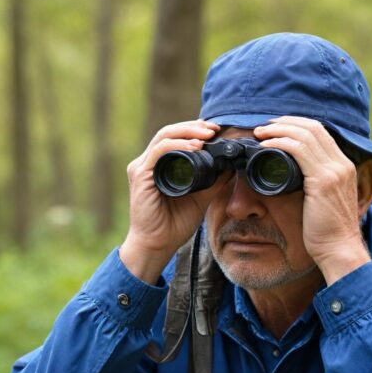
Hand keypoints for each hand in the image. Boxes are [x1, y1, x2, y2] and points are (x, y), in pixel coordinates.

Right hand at [119, 120, 224, 282]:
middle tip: (214, 129)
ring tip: (206, 136)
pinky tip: (194, 148)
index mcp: (160, 165)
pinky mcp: (140, 175)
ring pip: (164, 137)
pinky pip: (159, 152)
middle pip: (170, 132)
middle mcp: (148, 162)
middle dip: (194, 127)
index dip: (195, 130)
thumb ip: (213, 181)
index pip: (176, 137)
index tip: (216, 131)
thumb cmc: (174, 224)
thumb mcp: (201, 197)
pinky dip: (177, 146)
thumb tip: (231, 165)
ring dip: (187, 133)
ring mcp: (142, 167)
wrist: (158, 245)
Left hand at [253, 117, 371, 282]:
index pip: (321, 132)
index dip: (297, 125)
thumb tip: (291, 177)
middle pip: (313, 127)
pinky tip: (266, 145)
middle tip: (264, 127)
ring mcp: (334, 171)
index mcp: (344, 166)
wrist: (339, 249)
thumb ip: (314, 184)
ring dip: (279, 130)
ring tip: (260, 133)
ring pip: (305, 135)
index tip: (276, 127)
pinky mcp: (324, 181)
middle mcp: (342, 164)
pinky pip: (299, 151)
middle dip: (286, 122)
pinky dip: (280, 143)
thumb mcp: (323, 201)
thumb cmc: (327, 232)